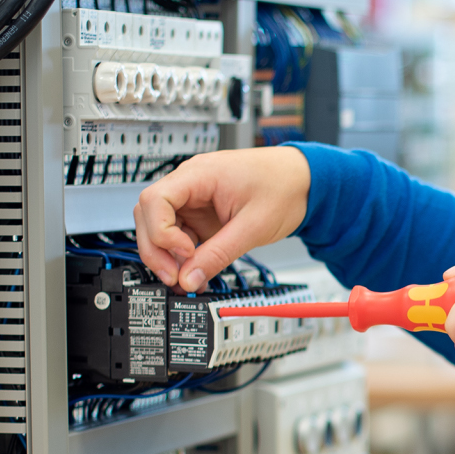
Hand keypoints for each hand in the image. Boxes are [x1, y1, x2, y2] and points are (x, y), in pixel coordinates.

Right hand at [134, 147, 310, 290]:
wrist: (306, 181)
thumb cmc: (284, 188)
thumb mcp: (252, 227)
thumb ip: (218, 254)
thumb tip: (189, 279)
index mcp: (199, 175)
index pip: (154, 200)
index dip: (161, 231)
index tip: (184, 253)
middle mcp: (190, 184)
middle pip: (149, 214)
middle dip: (156, 248)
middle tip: (175, 276)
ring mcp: (194, 199)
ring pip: (160, 226)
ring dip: (166, 254)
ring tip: (185, 278)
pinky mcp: (201, 213)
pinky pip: (180, 234)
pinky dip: (182, 255)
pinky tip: (194, 271)